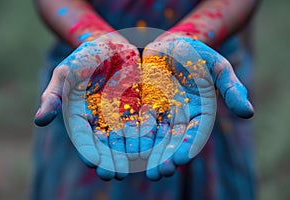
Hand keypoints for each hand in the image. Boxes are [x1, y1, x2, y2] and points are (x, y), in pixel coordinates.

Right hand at [34, 34, 140, 179]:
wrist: (109, 47)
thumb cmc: (83, 58)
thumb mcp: (65, 74)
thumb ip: (54, 96)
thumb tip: (39, 120)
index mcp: (81, 116)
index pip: (83, 137)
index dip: (88, 150)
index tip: (94, 163)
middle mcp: (100, 120)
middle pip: (105, 144)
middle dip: (109, 159)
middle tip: (114, 174)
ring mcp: (120, 115)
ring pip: (125, 137)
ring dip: (129, 153)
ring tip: (135, 167)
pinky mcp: (137, 107)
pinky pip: (142, 122)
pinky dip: (147, 134)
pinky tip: (153, 146)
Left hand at [141, 35, 253, 179]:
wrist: (171, 45)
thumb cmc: (197, 54)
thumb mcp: (218, 67)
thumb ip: (231, 89)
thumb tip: (249, 113)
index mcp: (201, 113)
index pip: (196, 134)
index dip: (189, 146)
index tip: (181, 160)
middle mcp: (182, 117)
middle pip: (174, 141)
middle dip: (166, 157)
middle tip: (158, 174)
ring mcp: (163, 113)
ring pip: (154, 136)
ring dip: (147, 152)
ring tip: (138, 167)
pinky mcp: (145, 106)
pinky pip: (138, 122)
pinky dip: (132, 135)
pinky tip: (123, 146)